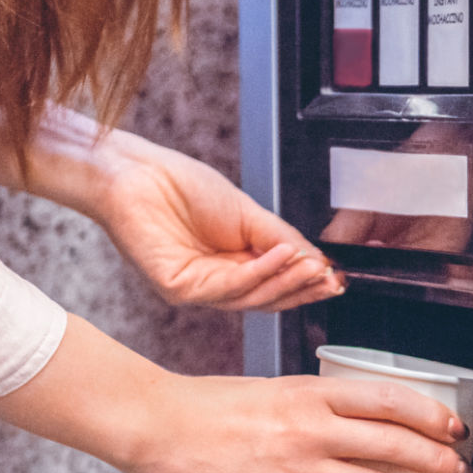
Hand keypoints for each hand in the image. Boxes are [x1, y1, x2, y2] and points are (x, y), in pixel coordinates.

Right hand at [0, 317, 472, 472]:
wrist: (157, 427)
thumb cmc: (209, 408)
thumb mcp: (271, 390)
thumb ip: (313, 404)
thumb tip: (356, 422)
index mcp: (310, 391)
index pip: (388, 399)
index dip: (431, 416)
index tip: (457, 429)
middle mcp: (310, 426)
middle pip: (394, 443)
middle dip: (439, 462)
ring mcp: (295, 467)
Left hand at [90, 136, 343, 311]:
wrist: (137, 174)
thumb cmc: (181, 187)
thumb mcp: (246, 213)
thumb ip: (280, 238)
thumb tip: (314, 258)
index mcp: (230, 264)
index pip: (274, 284)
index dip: (306, 283)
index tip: (335, 278)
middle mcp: (214, 282)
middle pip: (266, 298)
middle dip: (302, 288)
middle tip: (330, 278)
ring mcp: (196, 289)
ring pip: (250, 297)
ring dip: (286, 281)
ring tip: (311, 264)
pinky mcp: (179, 289)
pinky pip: (227, 288)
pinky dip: (258, 272)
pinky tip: (279, 255)